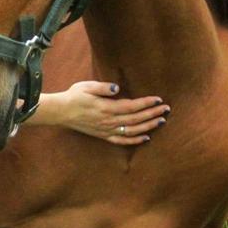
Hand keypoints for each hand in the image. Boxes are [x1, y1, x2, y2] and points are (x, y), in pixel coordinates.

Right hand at [31, 81, 169, 144]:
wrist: (61, 112)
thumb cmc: (74, 96)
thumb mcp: (86, 86)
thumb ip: (102, 87)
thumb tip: (116, 88)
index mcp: (106, 108)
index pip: (131, 106)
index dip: (146, 103)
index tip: (158, 99)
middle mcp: (109, 121)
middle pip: (136, 118)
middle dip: (152, 114)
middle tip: (166, 109)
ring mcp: (107, 130)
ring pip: (132, 130)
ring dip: (148, 126)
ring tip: (161, 121)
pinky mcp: (103, 135)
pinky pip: (122, 140)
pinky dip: (135, 140)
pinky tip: (146, 137)